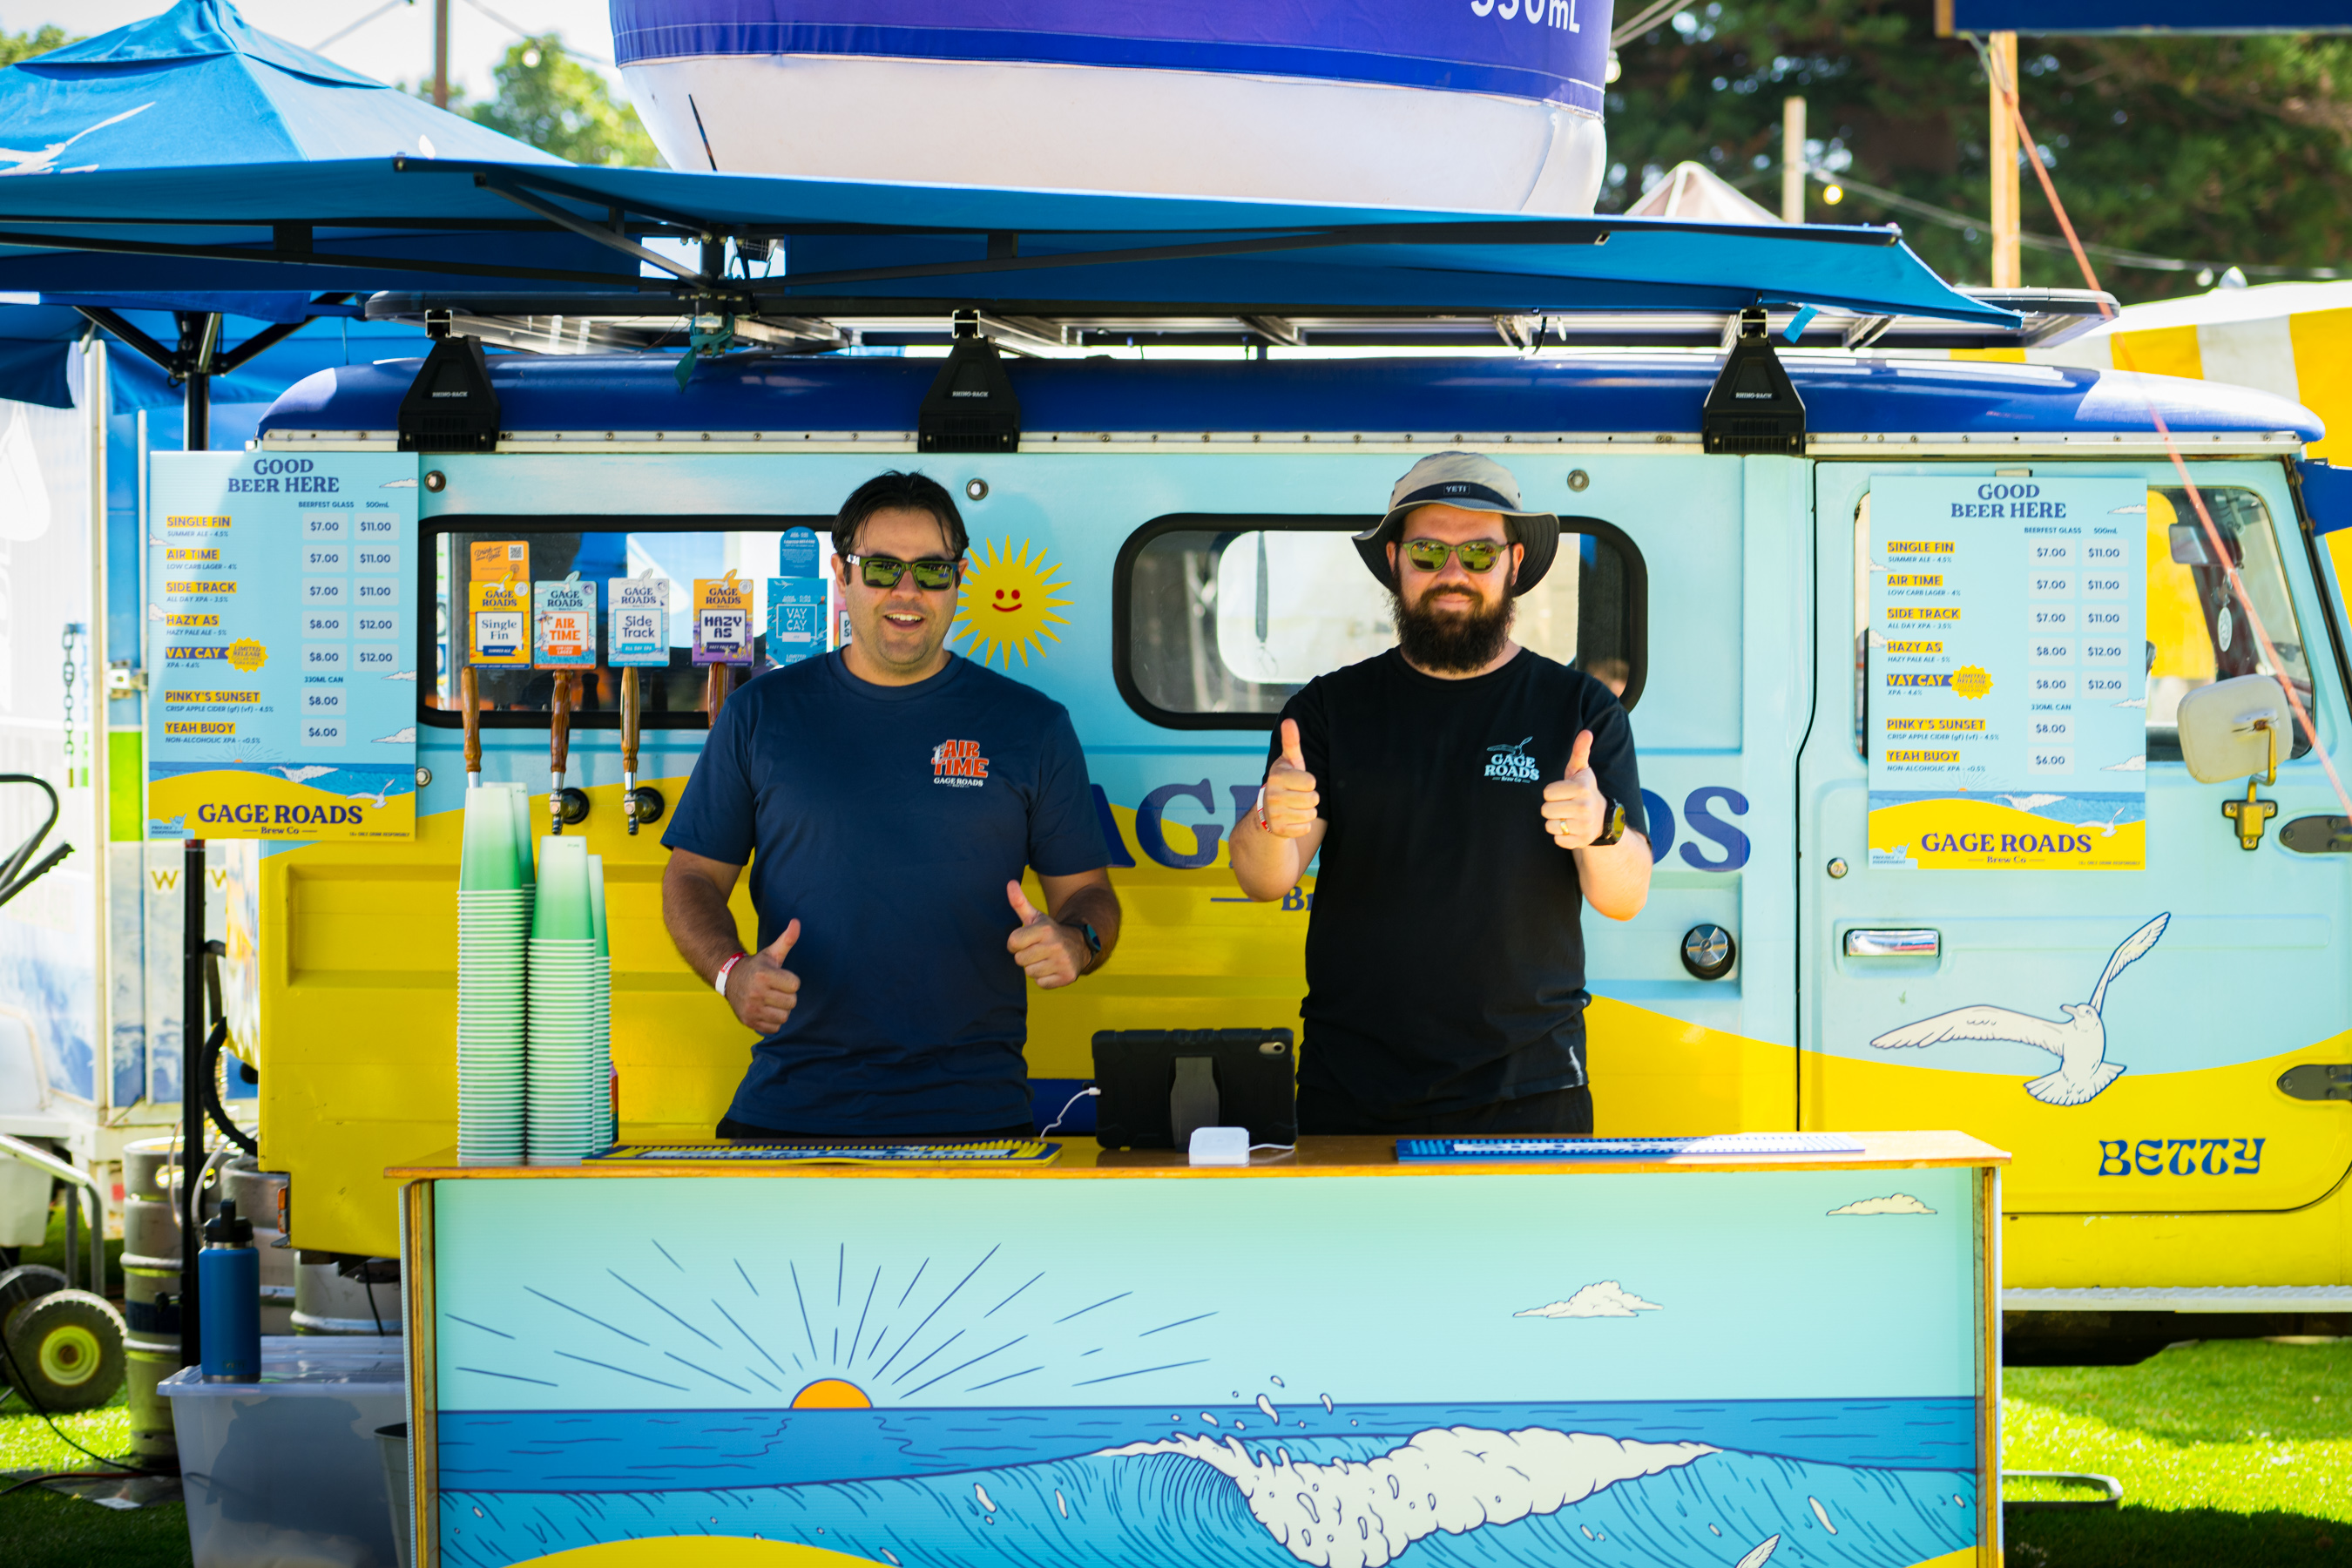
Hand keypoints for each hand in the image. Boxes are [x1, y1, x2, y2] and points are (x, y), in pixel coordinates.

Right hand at [726, 918, 801, 1032]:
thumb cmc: (757, 966)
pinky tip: (765, 1010)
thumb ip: (787, 940)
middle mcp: (756, 993)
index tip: (780, 977)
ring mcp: (751, 1009)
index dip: (790, 981)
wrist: (730, 979)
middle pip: (792, 1002)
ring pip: (784, 1017)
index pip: (795, 985)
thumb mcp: (771, 953)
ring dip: (781, 1009)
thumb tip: (797, 922)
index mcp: (764, 975)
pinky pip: (774, 1028)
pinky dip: (772, 1021)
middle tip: (775, 990)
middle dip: (786, 996)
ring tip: (771, 1000)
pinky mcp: (749, 1021)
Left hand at [1006, 881, 1087, 988]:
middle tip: (1038, 950)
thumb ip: (1020, 902)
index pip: (1012, 942)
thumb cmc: (1049, 932)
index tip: (1025, 940)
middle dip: (1025, 956)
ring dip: (1035, 967)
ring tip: (1045, 959)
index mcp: (1045, 929)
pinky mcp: (1067, 977)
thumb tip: (1009, 883)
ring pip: (1030, 972)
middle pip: (1020, 960)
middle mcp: (1055, 945)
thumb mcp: (1036, 917)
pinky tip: (1052, 968)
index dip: (1016, 943)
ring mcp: (1062, 962)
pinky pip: (1041, 983)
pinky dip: (1044, 978)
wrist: (1079, 945)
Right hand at [1260, 718, 1319, 838]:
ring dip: (1307, 812)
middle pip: (1313, 799)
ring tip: (1295, 807)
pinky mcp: (1279, 830)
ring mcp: (1274, 814)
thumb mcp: (1289, 761)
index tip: (1299, 782)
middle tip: (1298, 796)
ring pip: (1310, 815)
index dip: (1309, 783)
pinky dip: (1302, 825)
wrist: (1268, 811)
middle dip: (1311, 798)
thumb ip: (1291, 741)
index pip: (1311, 782)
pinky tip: (1292, 819)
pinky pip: (1305, 828)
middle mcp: (1272, 795)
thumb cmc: (1286, 781)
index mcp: (1277, 776)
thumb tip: (1290, 721)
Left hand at [1539, 730, 1606, 848]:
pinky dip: (1562, 836)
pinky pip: (1557, 840)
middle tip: (1564, 805)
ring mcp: (1584, 826)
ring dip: (1556, 822)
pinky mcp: (1581, 841)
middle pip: (1545, 810)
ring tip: (1567, 817)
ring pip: (1550, 826)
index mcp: (1582, 788)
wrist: (1603, 818)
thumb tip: (1586, 732)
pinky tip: (1572, 828)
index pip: (1547, 793)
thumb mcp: (1582, 771)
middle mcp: (1584, 807)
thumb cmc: (1585, 790)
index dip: (1552, 793)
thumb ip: (1580, 751)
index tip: (1563, 793)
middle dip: (1552, 808)